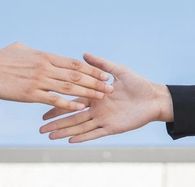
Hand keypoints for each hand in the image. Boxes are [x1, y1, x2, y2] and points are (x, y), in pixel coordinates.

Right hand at [0, 42, 111, 111]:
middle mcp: (45, 67)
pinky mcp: (30, 94)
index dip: (92, 70)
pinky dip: (68, 104)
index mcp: (45, 56)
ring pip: (68, 87)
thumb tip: (42, 54)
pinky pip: (53, 99)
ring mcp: (38, 81)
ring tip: (101, 97)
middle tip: (111, 88)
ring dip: (87, 93)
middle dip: (95, 82)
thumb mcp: (22, 49)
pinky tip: (80, 108)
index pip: (74, 63)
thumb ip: (36, 53)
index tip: (105, 74)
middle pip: (76, 75)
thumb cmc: (1, 57)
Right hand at [39, 53, 172, 142]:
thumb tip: (84, 54)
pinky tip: (70, 140)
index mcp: (96, 95)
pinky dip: (83, 137)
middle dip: (56, 122)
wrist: (153, 98)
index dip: (58, 104)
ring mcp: (103, 119)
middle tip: (40, 128)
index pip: (72, 100)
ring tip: (50, 136)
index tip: (43, 107)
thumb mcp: (118, 71)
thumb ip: (101, 65)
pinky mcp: (111, 128)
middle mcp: (96, 109)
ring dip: (65, 132)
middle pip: (72, 116)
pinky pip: (94, 134)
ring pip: (80, 127)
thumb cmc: (137, 84)